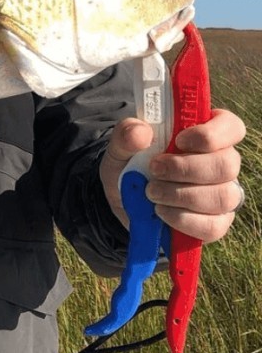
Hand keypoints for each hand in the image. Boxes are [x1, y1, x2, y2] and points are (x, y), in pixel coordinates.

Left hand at [100, 109, 245, 242]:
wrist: (122, 199)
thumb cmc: (130, 163)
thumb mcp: (120, 145)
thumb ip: (126, 134)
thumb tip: (141, 132)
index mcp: (205, 135)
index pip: (231, 126)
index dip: (211, 134)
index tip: (179, 140)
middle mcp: (221, 163)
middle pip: (227, 165)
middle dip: (186, 168)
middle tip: (155, 169)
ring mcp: (223, 195)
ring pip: (223, 197)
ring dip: (181, 195)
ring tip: (151, 192)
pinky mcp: (216, 223)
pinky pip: (213, 226)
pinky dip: (182, 219)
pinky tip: (160, 211)